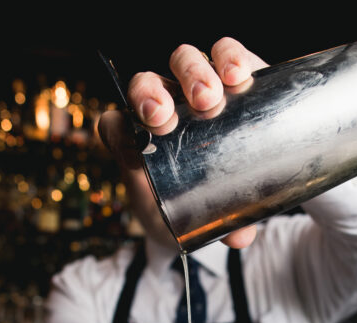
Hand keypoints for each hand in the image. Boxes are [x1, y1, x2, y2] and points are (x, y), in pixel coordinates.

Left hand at [98, 37, 268, 249]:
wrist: (231, 183)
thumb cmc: (197, 203)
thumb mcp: (194, 224)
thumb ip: (215, 231)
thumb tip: (242, 236)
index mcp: (142, 141)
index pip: (115, 125)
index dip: (118, 133)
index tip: (134, 154)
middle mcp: (166, 106)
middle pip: (145, 86)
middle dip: (149, 97)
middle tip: (165, 120)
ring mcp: (197, 88)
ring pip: (182, 62)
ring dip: (190, 75)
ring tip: (207, 98)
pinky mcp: (232, 75)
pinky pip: (225, 53)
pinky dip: (228, 56)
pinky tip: (237, 74)